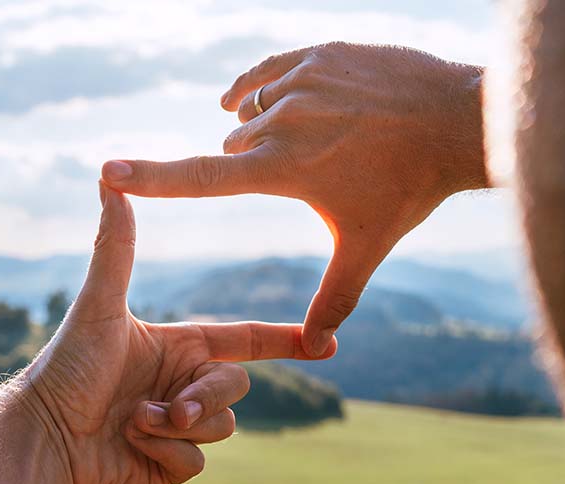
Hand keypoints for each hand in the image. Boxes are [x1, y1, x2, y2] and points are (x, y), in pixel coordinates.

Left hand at [25, 183, 335, 483]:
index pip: (244, 340)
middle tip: (175, 408)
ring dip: (178, 427)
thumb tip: (109, 179)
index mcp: (180, 347)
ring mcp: (180, 427)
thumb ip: (115, 247)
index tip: (326, 343)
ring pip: (222, 427)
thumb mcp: (98, 306)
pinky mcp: (170, 464)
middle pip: (236, 388)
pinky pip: (197, 462)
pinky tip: (129, 445)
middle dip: (207, 398)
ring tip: (134, 421)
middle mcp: (184, 384)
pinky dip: (164, 454)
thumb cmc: (67, 366)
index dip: (284, 341)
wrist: (43, 436)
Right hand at [101, 42, 487, 355]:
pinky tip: (259, 97)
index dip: (151, 176)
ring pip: (249, 110)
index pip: (201, 176)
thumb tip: (318, 348)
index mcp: (282, 168)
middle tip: (294, 173)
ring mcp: (297, 81)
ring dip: (259, 129)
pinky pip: (263, 71)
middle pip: (232, 148)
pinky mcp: (314, 53)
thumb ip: (334, 298)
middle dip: (248, 165)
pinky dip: (258, 89)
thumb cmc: (409, 188)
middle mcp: (280, 120)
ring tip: (303, 140)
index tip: (108, 169)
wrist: (456, 121)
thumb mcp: (366, 245)